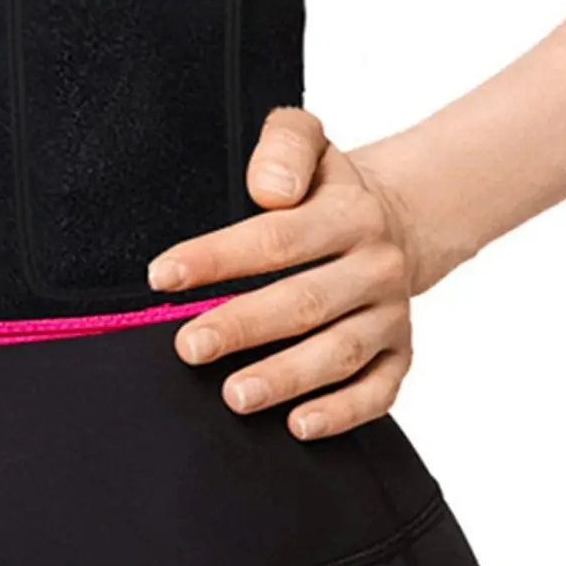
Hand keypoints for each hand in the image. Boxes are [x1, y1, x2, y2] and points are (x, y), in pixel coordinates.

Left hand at [148, 107, 419, 440]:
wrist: (398, 218)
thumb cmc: (328, 187)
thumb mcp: (308, 140)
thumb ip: (285, 147)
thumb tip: (269, 189)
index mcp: (349, 213)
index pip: (277, 237)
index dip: (217, 257)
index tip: (164, 276)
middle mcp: (375, 266)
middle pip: (305, 301)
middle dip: (244, 326)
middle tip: (189, 346)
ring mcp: (389, 314)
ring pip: (339, 353)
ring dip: (286, 377)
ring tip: (234, 395)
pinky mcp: (400, 353)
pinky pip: (379, 391)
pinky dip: (342, 413)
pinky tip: (298, 424)